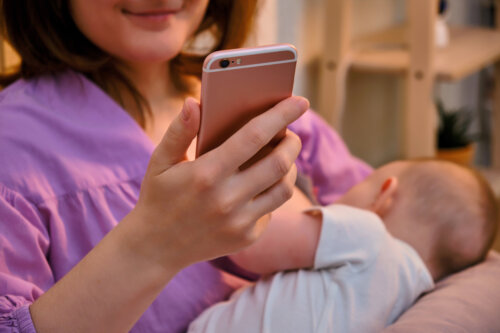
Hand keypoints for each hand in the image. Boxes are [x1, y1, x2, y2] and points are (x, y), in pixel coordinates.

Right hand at [127, 96, 308, 270]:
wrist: (156, 248)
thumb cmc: (159, 197)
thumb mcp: (160, 162)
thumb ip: (178, 131)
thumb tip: (193, 102)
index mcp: (207, 173)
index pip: (254, 136)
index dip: (280, 115)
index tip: (300, 100)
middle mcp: (227, 199)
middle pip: (279, 162)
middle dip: (292, 142)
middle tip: (290, 134)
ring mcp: (239, 222)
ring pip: (284, 188)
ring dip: (290, 168)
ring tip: (282, 157)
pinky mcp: (246, 237)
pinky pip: (272, 209)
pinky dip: (272, 192)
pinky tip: (261, 185)